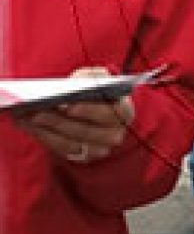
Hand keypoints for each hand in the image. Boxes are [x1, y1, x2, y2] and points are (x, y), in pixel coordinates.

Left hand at [15, 67, 134, 162]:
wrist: (99, 107)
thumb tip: (74, 82)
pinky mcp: (82, 156)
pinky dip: (43, 137)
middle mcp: (115, 134)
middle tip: (38, 112)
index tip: (66, 104)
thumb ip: (90, 77)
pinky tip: (29, 125)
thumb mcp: (98, 77)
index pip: (109, 113)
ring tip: (28, 117)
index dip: (88, 110)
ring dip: (47, 130)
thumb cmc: (97, 88)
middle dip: (59, 121)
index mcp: (125, 112)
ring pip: (70, 143)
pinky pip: (60, 150)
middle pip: (85, 131)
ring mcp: (99, 149)